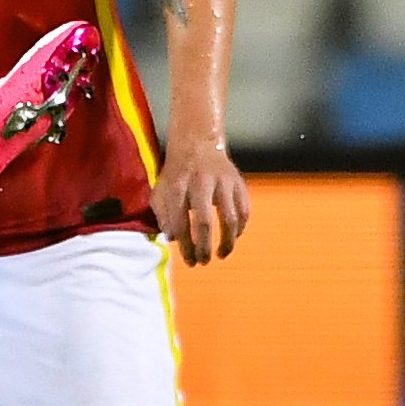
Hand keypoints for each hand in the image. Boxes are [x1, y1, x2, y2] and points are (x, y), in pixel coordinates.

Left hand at [154, 134, 247, 267]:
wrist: (197, 143)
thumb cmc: (177, 174)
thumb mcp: (161, 190)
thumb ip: (162, 214)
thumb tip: (172, 239)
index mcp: (178, 185)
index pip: (180, 221)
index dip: (185, 244)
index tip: (189, 259)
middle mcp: (201, 182)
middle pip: (204, 221)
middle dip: (204, 247)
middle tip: (203, 261)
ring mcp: (223, 181)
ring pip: (229, 218)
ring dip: (227, 242)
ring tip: (221, 254)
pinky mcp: (238, 182)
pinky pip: (244, 210)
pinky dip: (240, 228)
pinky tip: (233, 237)